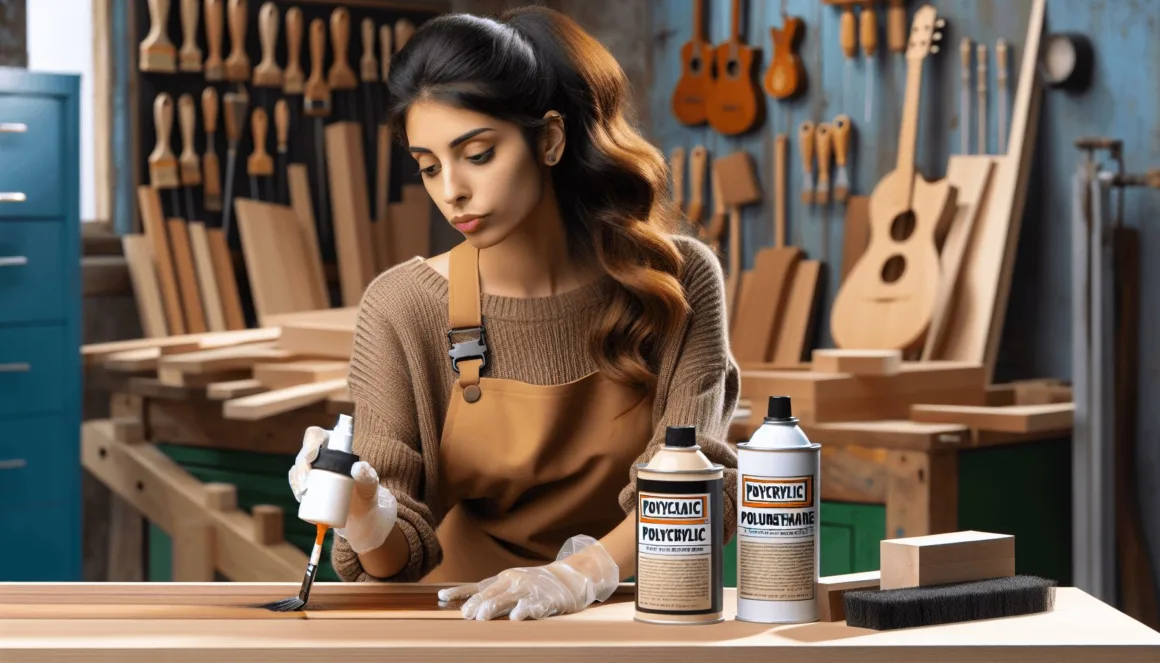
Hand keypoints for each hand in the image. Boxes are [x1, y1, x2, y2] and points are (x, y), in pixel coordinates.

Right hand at [288, 426, 397, 553]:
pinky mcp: (309, 481)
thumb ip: (368, 476)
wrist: (362, 513)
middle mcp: (322, 452)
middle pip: (304, 453)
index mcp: (336, 444)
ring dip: (296, 480)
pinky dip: (295, 488)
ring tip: (304, 495)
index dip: (309, 444)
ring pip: (297, 467)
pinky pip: (296, 480)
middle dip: (301, 468)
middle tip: (307, 487)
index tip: (311, 460)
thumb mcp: (370, 485)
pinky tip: (300, 497)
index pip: (316, 435)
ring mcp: (314, 467)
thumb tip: (357, 467)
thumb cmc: (367, 493)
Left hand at [437, 535, 618, 620]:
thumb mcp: (512, 584)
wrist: (572, 577)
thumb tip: (464, 606)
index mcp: (505, 579)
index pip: (478, 586)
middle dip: (477, 603)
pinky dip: (526, 611)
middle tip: (465, 614)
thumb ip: (492, 593)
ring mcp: (531, 590)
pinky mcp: (548, 600)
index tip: (441, 597)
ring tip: (483, 617)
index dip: (460, 592)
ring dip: (495, 607)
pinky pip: (536, 606)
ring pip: (510, 599)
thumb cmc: (537, 584)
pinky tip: (517, 618)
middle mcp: (515, 582)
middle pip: (492, 593)